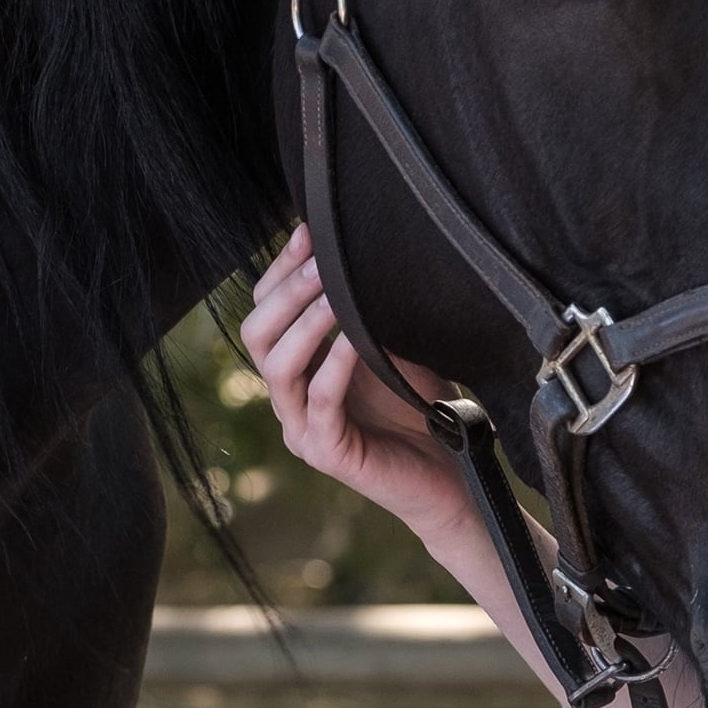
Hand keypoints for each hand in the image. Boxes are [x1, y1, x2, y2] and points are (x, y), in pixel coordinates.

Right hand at [237, 226, 469, 538]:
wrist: (450, 475)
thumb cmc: (421, 407)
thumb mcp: (391, 345)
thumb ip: (367, 310)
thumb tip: (362, 249)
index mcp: (297, 370)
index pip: (266, 310)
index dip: (281, 270)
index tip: (308, 232)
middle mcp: (289, 399)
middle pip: (257, 335)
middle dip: (287, 292)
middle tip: (321, 262)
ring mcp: (302, 429)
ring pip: (278, 367)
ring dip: (306, 323)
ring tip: (333, 293)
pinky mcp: (327, 453)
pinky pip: (320, 401)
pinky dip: (334, 364)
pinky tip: (354, 338)